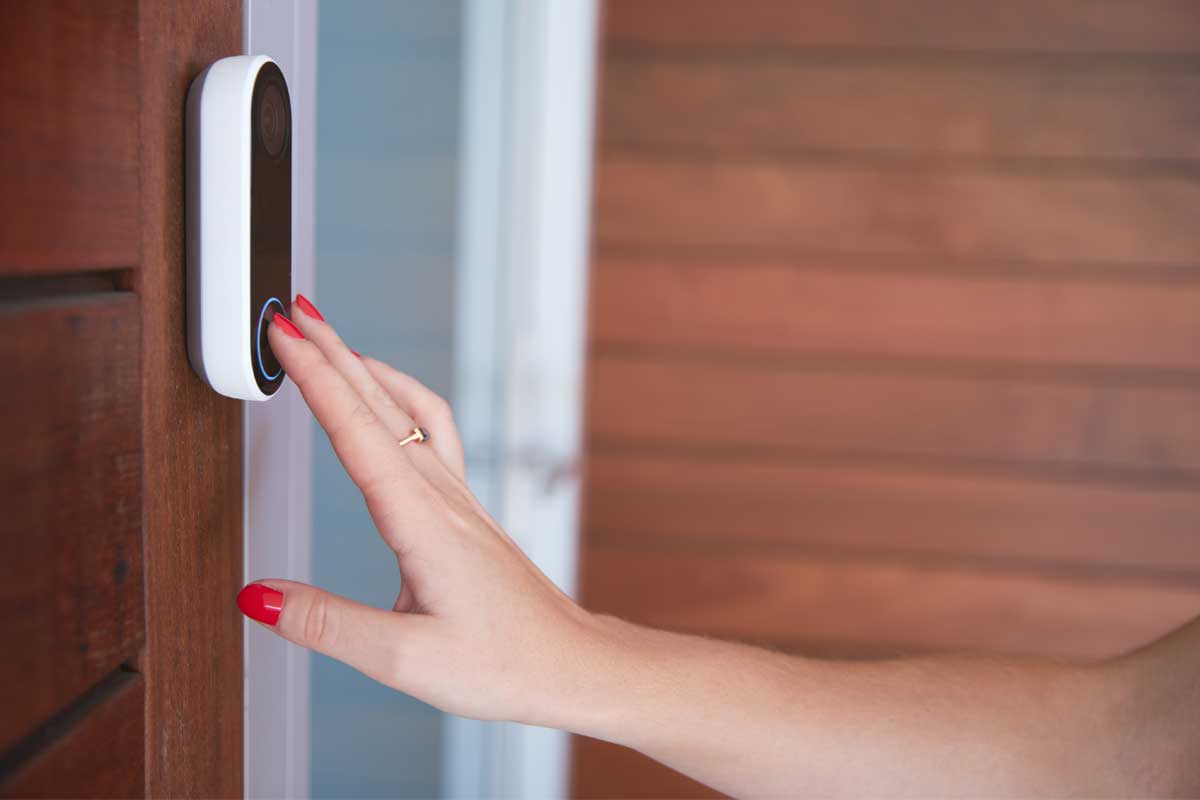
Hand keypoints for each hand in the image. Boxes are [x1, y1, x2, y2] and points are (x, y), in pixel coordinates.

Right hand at [238, 296, 598, 725]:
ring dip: (365, 370)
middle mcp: (442, 498)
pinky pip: (433, 432)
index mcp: (422, 523)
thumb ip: (327, 625)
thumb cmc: (504, 664)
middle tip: (290, 314)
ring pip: (407, 411)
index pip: (357, 432)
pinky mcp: (467, 509)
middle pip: (380, 405)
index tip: (283, 336)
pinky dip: (401, 399)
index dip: (315, 378)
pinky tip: (387, 398)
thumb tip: (256, 597)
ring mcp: (459, 498)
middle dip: (331, 353)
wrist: (571, 663)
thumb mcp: (404, 659)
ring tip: (329, 340)